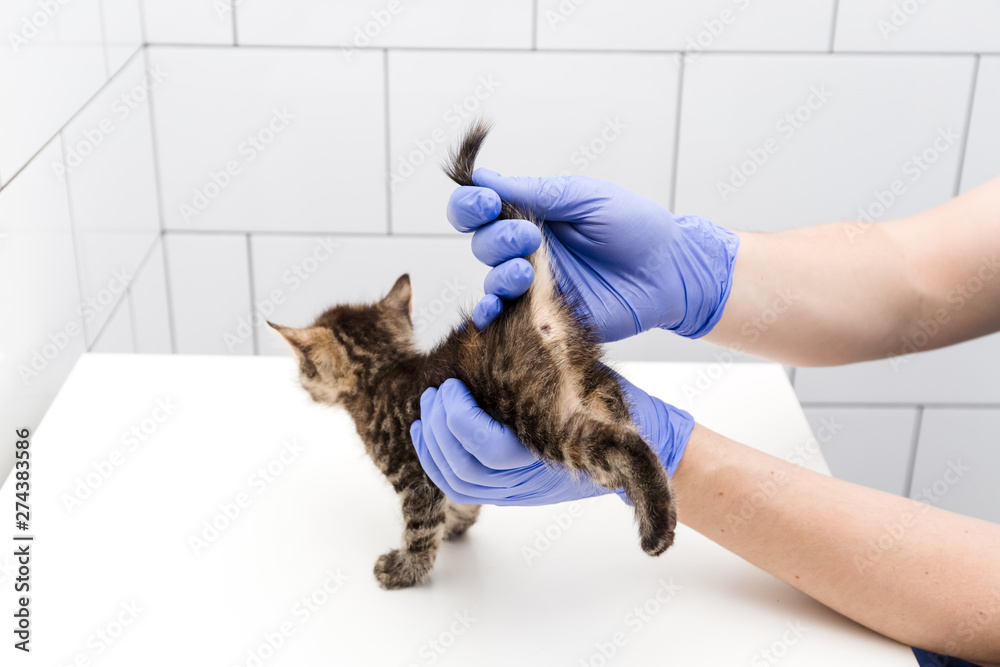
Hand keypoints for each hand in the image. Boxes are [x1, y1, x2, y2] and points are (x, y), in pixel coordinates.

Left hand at [409, 373, 693, 505]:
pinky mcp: (505, 489)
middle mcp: (526, 481)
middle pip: (464, 468)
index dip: (460, 419)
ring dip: (433, 443)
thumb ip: (564, 378)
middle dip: (441, 427)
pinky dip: (436, 459)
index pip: (488, 449)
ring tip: (429, 404)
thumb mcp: (599, 390)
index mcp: (548, 456)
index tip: (452, 386)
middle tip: (437, 391)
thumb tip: (531, 336)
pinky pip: (460, 485)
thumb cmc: (619, 411)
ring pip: (457, 482)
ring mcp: (514, 491)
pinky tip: (426, 429)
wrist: (641, 454)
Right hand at [448, 170, 739, 340]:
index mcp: (534, 216)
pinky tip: (492, 308)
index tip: (485, 202)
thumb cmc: (636, 229)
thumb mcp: (585, 199)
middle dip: (497, 238)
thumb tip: (482, 176)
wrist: (671, 273)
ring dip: (499, 274)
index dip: (471, 205)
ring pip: (491, 280)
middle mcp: (528, 251)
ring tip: (526, 272)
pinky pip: (505, 319)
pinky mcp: (546, 318)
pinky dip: (489, 314)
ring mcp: (536, 286)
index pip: (481, 210)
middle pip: (482, 244)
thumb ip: (535, 192)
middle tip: (531, 238)